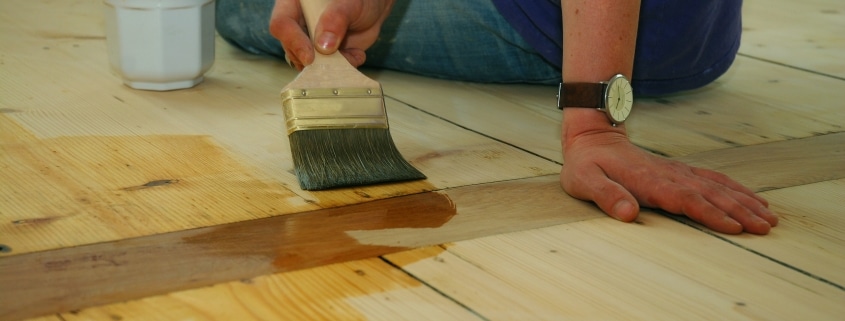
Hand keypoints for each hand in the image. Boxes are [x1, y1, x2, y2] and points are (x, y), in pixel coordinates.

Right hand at [269, 0, 393, 69]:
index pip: (282, 24)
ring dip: (329, 66)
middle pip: (291, 48)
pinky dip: (342, 67)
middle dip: (313, 60)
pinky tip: (356, 54)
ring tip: (351, 54)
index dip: (293, 41)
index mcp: (295, 4)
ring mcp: (309, 41)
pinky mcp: (322, 55)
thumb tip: (323, 47)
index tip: (310, 57)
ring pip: (307, 63)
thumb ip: (336, 20)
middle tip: (335, 60)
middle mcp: (298, 24)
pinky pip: (325, 69)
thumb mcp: (350, 4)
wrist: (372, 8)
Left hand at [559, 123, 778, 234]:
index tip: (734, 227)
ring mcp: (676, 171)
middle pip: (709, 194)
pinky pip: (712, 178)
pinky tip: (753, 198)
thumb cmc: (586, 164)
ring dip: (744, 201)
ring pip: (716, 185)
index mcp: (648, 180)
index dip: (710, 213)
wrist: (592, 136)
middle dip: (739, 211)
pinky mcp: (679, 170)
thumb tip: (628, 214)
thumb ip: (606, 196)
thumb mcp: (585, 181)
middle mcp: (668, 174)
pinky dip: (735, 188)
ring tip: (769, 218)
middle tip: (765, 228)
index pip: (685, 199)